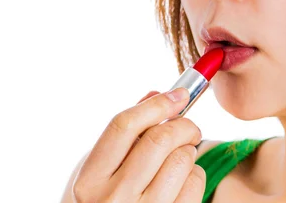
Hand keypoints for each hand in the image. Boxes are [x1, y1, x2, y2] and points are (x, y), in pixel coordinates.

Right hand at [71, 88, 205, 201]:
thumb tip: (156, 94)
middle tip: (188, 126)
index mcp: (89, 180)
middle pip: (159, 140)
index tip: (179, 94)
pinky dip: (195, 173)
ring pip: (183, 159)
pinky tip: (182, 180)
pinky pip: (196, 183)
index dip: (156, 104)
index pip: (123, 125)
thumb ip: (124, 133)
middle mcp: (113, 200)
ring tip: (180, 157)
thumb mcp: (99, 171)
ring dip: (189, 150)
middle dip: (183, 124)